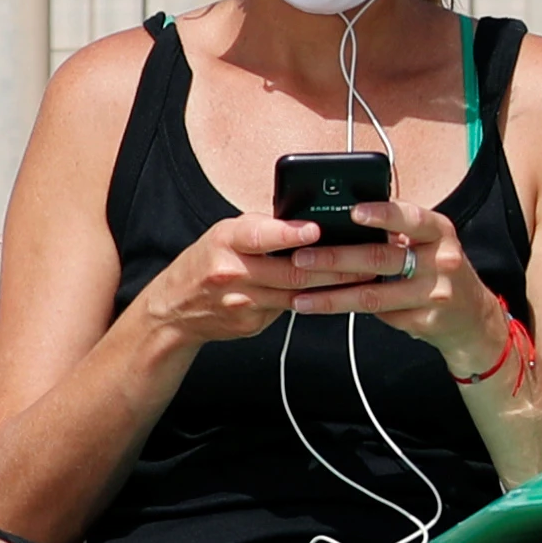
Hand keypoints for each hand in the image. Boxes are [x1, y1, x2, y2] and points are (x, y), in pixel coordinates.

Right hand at [125, 208, 417, 349]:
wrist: (173, 310)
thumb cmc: (207, 261)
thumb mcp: (225, 234)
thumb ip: (264, 229)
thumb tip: (311, 218)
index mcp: (226, 241)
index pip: (259, 236)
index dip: (289, 234)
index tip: (316, 230)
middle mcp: (233, 272)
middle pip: (291, 270)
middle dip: (335, 265)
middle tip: (368, 258)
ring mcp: (243, 303)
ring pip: (297, 294)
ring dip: (334, 286)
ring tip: (365, 276)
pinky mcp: (252, 324)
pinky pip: (290, 309)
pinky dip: (315, 300)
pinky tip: (337, 293)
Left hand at [279, 195, 504, 367]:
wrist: (472, 317)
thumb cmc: (438, 269)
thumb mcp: (429, 241)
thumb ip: (395, 231)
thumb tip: (339, 222)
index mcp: (439, 231)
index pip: (410, 218)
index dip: (381, 214)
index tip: (351, 212)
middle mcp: (441, 260)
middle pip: (380, 258)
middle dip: (335, 258)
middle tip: (301, 258)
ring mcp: (434, 294)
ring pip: (374, 295)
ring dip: (332, 295)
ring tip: (300, 295)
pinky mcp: (424, 321)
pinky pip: (379, 315)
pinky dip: (348, 311)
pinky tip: (324, 308)